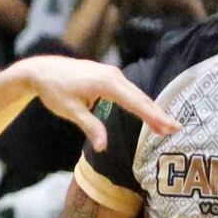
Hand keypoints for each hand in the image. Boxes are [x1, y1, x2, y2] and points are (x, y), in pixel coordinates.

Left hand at [12, 54, 182, 148]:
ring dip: (150, 109)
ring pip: (136, 94)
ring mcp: (112, 74)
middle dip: (158, 114)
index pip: (135, 103)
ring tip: (165, 126)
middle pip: (140, 98)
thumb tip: (103, 147)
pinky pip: (128, 91)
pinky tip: (148, 113)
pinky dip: (139, 103)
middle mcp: (113, 75)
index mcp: (106, 83)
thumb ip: (90, 127)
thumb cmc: (54, 90)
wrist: (42, 70)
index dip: (153, 116)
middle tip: (176, 129)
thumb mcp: (70, 111)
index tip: (169, 126)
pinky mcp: (108, 76)